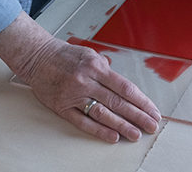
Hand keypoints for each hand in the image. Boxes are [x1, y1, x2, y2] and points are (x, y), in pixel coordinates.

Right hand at [0, 13, 160, 142]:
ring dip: (121, 126)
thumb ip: (107, 70)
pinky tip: (112, 136)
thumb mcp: (91, 55)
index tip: (153, 111)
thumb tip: (123, 87)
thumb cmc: (66, 55)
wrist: (37, 57)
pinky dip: (99, 130)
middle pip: (117, 102)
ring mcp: (74, 96)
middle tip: (151, 126)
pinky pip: (83, 121)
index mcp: (97, 67)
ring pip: (102, 114)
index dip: (141, 101)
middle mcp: (86, 82)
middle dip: (137, 116)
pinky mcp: (62, 107)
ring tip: (135, 135)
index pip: (125, 88)